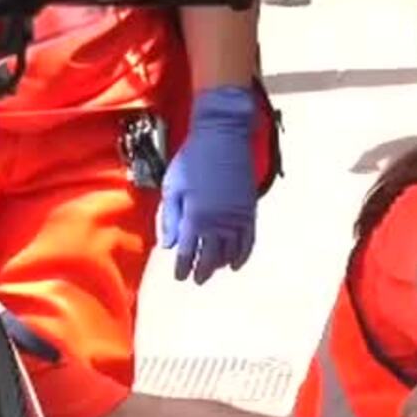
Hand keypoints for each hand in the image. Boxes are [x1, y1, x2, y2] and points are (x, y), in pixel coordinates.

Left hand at [159, 86, 258, 284]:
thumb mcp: (173, 186)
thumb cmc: (192, 159)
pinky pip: (248, 241)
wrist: (223, 136)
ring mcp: (236, 217)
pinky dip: (242, 255)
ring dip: (221, 264)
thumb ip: (170, 217)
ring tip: (213, 271)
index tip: (180, 276)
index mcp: (194, 216)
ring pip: (230, 251)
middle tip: (197, 280)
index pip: (187, 251)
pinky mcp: (249, 211)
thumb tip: (168, 245)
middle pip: (210, 257)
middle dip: (202, 270)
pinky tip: (235, 264)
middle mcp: (217, 222)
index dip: (183, 267)